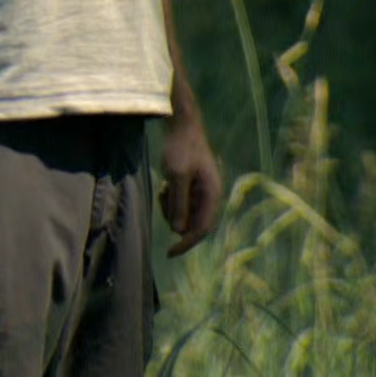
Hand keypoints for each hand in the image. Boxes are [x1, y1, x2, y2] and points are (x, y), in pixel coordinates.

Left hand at [159, 116, 222, 256]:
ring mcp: (201, 191)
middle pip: (194, 223)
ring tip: (163, 190)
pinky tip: (164, 186)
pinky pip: (181, 203)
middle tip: (162, 200)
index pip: (202, 229)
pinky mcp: (192, 187)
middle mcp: (210, 196)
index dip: (187, 243)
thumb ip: (179, 203)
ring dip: (171, 208)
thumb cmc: (181, 147)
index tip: (170, 252)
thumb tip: (178, 231)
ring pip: (185, 214)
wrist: (181, 125)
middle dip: (175, 219)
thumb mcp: (177, 176)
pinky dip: (170, 200)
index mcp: (213, 194)